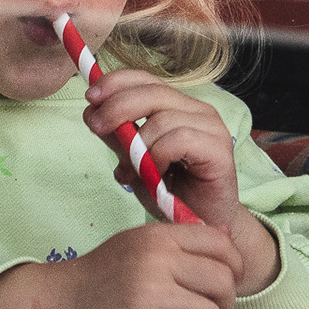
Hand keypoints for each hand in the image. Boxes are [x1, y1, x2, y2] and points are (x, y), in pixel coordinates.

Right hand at [0, 222, 242, 308]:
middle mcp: (156, 258)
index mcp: (159, 236)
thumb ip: (180, 244)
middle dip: (221, 304)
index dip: (232, 269)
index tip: (217, 285)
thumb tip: (229, 244)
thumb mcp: (139, 243)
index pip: (223, 246)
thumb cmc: (103, 276)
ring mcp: (147, 292)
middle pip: (224, 283)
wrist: (57, 302)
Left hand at [84, 69, 279, 294]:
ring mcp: (211, 128)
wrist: (201, 229)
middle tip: (96, 126)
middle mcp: (198, 110)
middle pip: (152, 91)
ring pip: (162, 118)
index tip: (89, 96)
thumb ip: (118, 138)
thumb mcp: (134, 163)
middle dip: (117, 106)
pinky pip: (178, 139)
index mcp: (178, 106)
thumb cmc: (171, 194)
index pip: (145, 79)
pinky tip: (155, 174)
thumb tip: (90, 112)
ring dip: (138, 145)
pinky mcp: (219, 149)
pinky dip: (158, 156)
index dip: (116, 82)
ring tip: (133, 171)